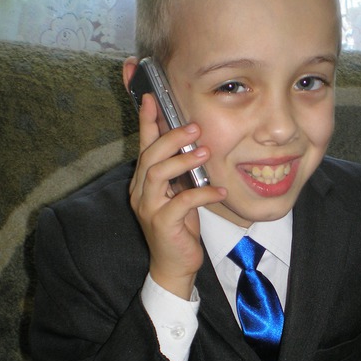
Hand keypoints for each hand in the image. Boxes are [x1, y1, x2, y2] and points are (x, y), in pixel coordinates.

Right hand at [129, 91, 225, 299]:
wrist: (174, 264)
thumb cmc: (179, 226)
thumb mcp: (179, 193)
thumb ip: (180, 171)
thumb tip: (194, 143)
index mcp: (143, 182)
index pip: (143, 146)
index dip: (146, 121)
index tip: (150, 96)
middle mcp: (140, 192)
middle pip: (149, 156)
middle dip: (171, 138)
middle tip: (194, 127)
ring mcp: (149, 208)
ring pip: (158, 174)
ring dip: (183, 161)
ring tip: (206, 152)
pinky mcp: (163, 224)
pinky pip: (182, 202)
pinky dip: (202, 193)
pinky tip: (219, 190)